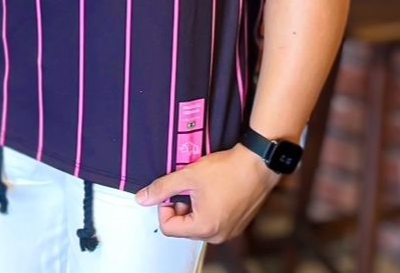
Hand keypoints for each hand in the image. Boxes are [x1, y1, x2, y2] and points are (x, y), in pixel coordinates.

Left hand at [135, 144, 278, 243]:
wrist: (257, 163)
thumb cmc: (226, 169)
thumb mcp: (188, 175)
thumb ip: (162, 188)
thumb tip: (141, 198)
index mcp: (203, 228)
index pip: (168, 227)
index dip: (164, 206)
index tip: (172, 189)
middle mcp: (217, 236)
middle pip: (183, 228)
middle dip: (180, 206)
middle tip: (188, 186)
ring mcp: (229, 232)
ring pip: (198, 224)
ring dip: (194, 207)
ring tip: (202, 186)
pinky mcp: (237, 225)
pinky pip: (213, 222)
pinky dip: (208, 208)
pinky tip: (215, 190)